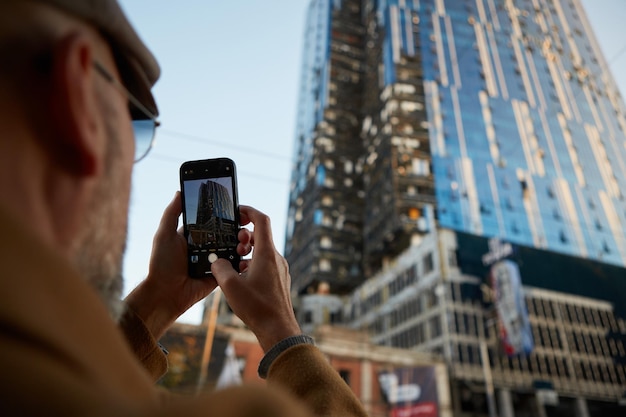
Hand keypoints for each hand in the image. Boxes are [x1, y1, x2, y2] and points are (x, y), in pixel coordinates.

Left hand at [124, 192, 251, 339]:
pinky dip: (240, 261)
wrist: (166, 293)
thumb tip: (179, 191)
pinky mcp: (220, 274)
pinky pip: (233, 266)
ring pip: (233, 248)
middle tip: (244, 225)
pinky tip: (246, 254)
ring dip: (241, 243)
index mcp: (194, 235)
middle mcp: (205, 246)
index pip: (212, 220)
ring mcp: (214, 261)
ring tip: (243, 240)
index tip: (236, 205)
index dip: (224, 213)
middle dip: (237, 228)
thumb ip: (172, 213)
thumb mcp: (164, 234)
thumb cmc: (162, 264)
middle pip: (226, 233)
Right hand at [211, 205, 300, 351]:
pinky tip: (241, 278)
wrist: (278, 329)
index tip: (236, 212)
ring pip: (262, 252)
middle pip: (261, 236)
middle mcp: (276, 258)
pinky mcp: (280, 280)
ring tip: (234, 265)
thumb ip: (220, 268)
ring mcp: (280, 269)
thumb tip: (216, 260)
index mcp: (267, 253)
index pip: (261, 220)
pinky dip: (252, 265)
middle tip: (232, 246)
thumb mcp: (230, 286)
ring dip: (247, 253)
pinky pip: (265, 265)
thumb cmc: (257, 307)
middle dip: (243, 237)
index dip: (248, 211)